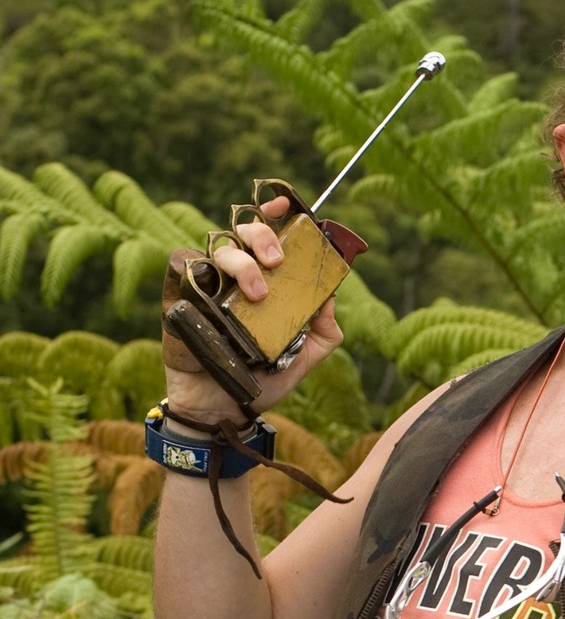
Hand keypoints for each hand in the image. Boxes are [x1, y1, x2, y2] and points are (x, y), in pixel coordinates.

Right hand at [162, 196, 343, 422]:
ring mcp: (207, 285)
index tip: (288, 207)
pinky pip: (182, 266)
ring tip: (258, 294)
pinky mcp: (180, 299)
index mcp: (265, 282)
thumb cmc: (261, 381)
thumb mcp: (302, 358)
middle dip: (262, 237)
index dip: (276, 215)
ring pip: (217, 247)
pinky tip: (212, 286)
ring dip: (241, 262)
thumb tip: (330, 300)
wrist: (225, 410)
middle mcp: (235, 277)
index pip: (268, 237)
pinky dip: (196, 267)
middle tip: (277, 261)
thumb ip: (322, 332)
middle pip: (243, 231)